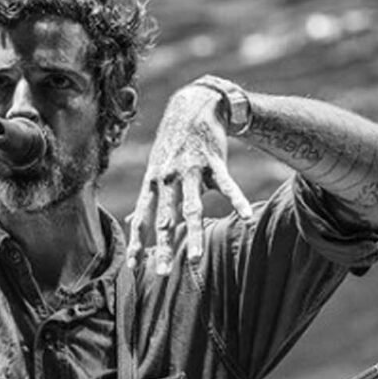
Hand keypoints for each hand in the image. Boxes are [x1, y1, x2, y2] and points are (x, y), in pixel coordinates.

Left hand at [126, 84, 252, 274]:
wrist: (194, 105)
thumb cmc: (172, 145)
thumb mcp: (154, 170)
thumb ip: (146, 200)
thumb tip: (130, 223)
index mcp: (152, 183)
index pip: (142, 218)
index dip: (138, 242)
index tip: (134, 268)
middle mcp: (168, 178)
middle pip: (165, 218)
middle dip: (163, 246)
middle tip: (163, 273)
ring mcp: (191, 169)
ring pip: (192, 206)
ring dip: (194, 234)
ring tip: (195, 259)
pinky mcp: (214, 161)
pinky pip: (227, 185)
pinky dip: (238, 201)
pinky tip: (246, 217)